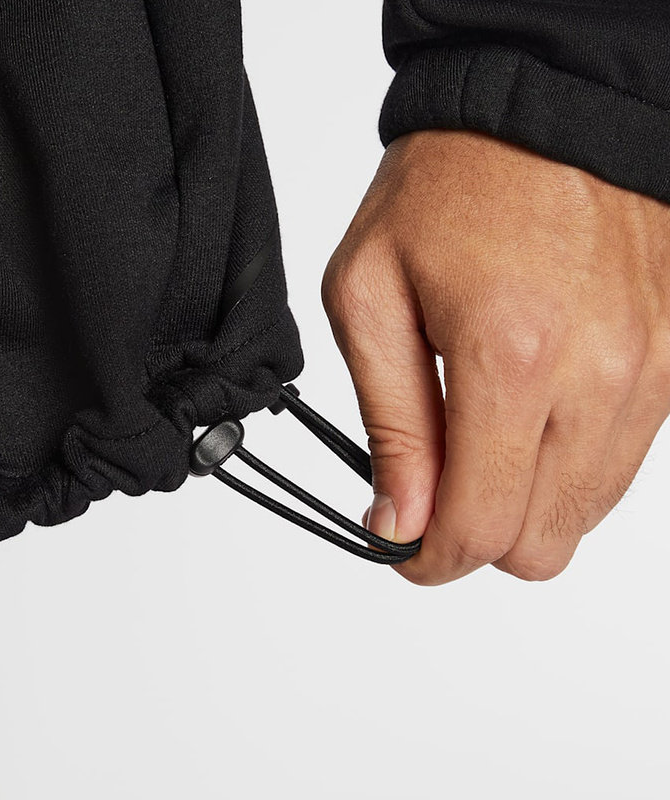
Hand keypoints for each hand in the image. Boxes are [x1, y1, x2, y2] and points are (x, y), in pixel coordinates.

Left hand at [322, 130, 669, 584]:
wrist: (537, 115)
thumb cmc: (445, 192)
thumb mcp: (369, 299)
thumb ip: (391, 424)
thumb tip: (400, 522)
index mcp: (512, 355)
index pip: (481, 525)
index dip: (431, 558)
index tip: (402, 546)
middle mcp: (600, 374)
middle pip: (541, 544)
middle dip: (475, 535)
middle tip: (433, 487)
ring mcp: (649, 371)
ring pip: (584, 516)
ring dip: (522, 502)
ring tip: (477, 437)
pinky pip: (618, 466)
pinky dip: (564, 466)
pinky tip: (528, 415)